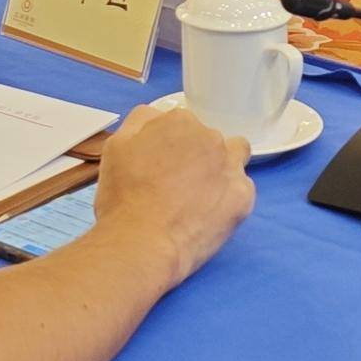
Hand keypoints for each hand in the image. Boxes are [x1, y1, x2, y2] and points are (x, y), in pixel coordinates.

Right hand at [89, 97, 251, 282]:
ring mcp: (230, 166)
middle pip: (208, 140)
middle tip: (178, 185)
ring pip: (235, 156)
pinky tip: (211, 214)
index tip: (161, 166)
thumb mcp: (116, 146)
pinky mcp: (243, 196)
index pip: (181, 125)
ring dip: (222, 168)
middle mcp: (210, 137)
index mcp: (179, 121)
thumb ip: (140, 123)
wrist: (142, 242)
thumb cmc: (123, 197)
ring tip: (203, 195)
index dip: (170, 146)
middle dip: (196, 156)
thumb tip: (156, 118)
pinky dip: (229, 199)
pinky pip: (242, 189)